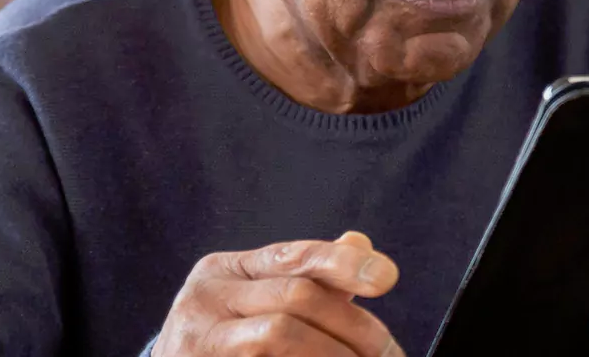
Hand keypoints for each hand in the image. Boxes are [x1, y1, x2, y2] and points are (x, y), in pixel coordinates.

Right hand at [150, 231, 403, 355]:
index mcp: (222, 271)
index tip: (387, 276)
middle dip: (353, 325)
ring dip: (335, 353)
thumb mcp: (256, 300)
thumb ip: (308, 276)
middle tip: (388, 352)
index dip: (343, 263)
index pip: (292, 256)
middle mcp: (205, 299)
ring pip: (282, 335)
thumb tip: (360, 243)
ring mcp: (200, 341)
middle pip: (295, 297)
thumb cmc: (224, 339)